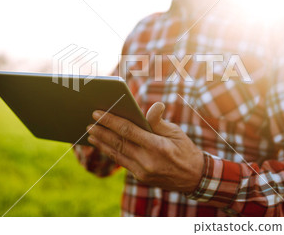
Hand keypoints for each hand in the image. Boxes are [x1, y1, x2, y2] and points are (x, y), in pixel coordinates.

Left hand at [86, 102, 203, 192]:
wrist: (194, 178)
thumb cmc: (185, 150)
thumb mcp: (176, 132)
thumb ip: (159, 121)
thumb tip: (153, 106)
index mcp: (157, 146)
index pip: (128, 130)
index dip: (110, 121)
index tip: (98, 113)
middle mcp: (147, 161)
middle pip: (118, 142)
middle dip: (102, 131)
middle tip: (89, 122)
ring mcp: (142, 171)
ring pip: (117, 154)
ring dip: (102, 143)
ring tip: (90, 134)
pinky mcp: (140, 177)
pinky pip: (122, 162)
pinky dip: (111, 152)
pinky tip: (103, 145)